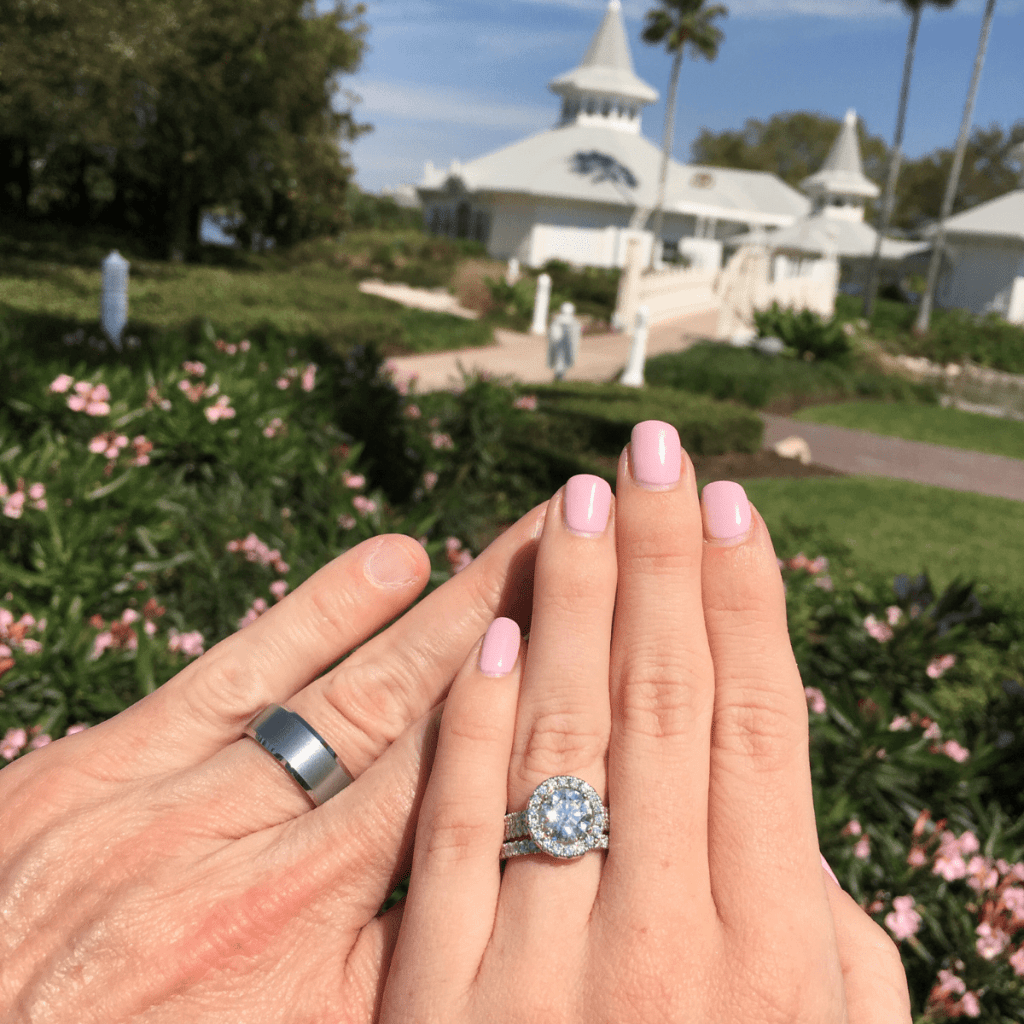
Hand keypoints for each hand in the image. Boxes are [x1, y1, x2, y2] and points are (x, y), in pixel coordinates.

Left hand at [0, 506, 544, 1023]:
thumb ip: (392, 966)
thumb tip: (488, 866)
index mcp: (307, 956)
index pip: (463, 808)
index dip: (544, 729)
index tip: (614, 663)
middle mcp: (255, 867)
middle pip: (426, 731)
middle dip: (522, 642)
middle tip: (597, 565)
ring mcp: (170, 806)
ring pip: (348, 691)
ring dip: (449, 614)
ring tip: (533, 544)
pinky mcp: (93, 770)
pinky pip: (232, 672)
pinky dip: (320, 614)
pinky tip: (395, 561)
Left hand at [380, 422, 911, 1023]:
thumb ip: (815, 932)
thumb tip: (780, 805)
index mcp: (775, 955)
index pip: (760, 725)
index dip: (747, 601)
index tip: (729, 504)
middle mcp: (665, 942)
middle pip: (666, 701)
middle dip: (660, 560)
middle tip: (649, 450)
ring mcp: (540, 964)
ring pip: (564, 739)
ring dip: (575, 605)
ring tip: (578, 500)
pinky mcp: (436, 993)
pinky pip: (457, 829)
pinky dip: (480, 721)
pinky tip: (500, 628)